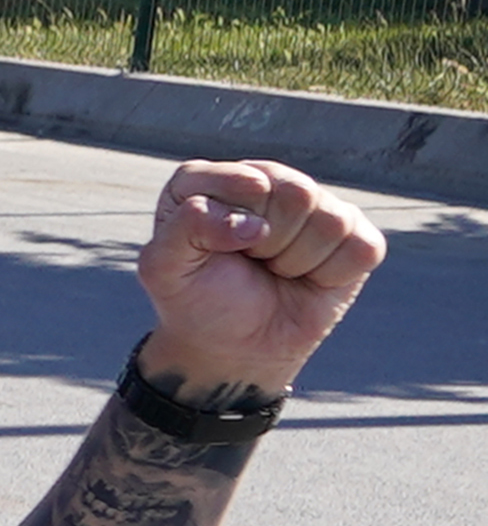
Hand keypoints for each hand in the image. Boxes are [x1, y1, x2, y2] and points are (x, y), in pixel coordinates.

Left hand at [133, 157, 378, 400]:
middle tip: (252, 262)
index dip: (234, 223)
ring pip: (331, 222)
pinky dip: (330, 275)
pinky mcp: (355, 236)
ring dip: (297, 261)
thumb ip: (186, 228)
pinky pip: (362, 248)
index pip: (247, 179)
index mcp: (215, 180)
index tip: (219, 252)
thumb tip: (254, 223)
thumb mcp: (164, 268)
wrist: (235, 346)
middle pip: (298, 194)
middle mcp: (269, 181)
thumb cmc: (198, 299)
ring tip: (276, 270)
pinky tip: (307, 279)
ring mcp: (316, 206)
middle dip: (270, 243)